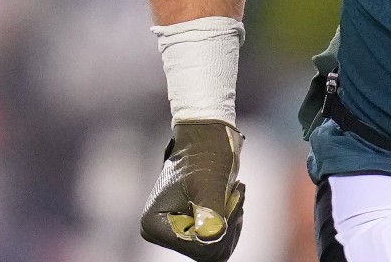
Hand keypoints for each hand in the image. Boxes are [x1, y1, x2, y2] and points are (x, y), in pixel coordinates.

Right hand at [141, 120, 245, 260]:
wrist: (207, 140)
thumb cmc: (205, 156)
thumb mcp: (208, 183)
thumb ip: (209, 211)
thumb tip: (210, 237)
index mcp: (153, 225)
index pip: (195, 245)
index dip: (220, 225)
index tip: (232, 195)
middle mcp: (162, 234)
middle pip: (206, 251)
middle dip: (228, 223)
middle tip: (236, 191)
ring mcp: (177, 234)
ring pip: (216, 248)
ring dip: (232, 221)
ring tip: (233, 192)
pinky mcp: (192, 231)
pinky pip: (219, 242)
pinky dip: (232, 222)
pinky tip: (233, 199)